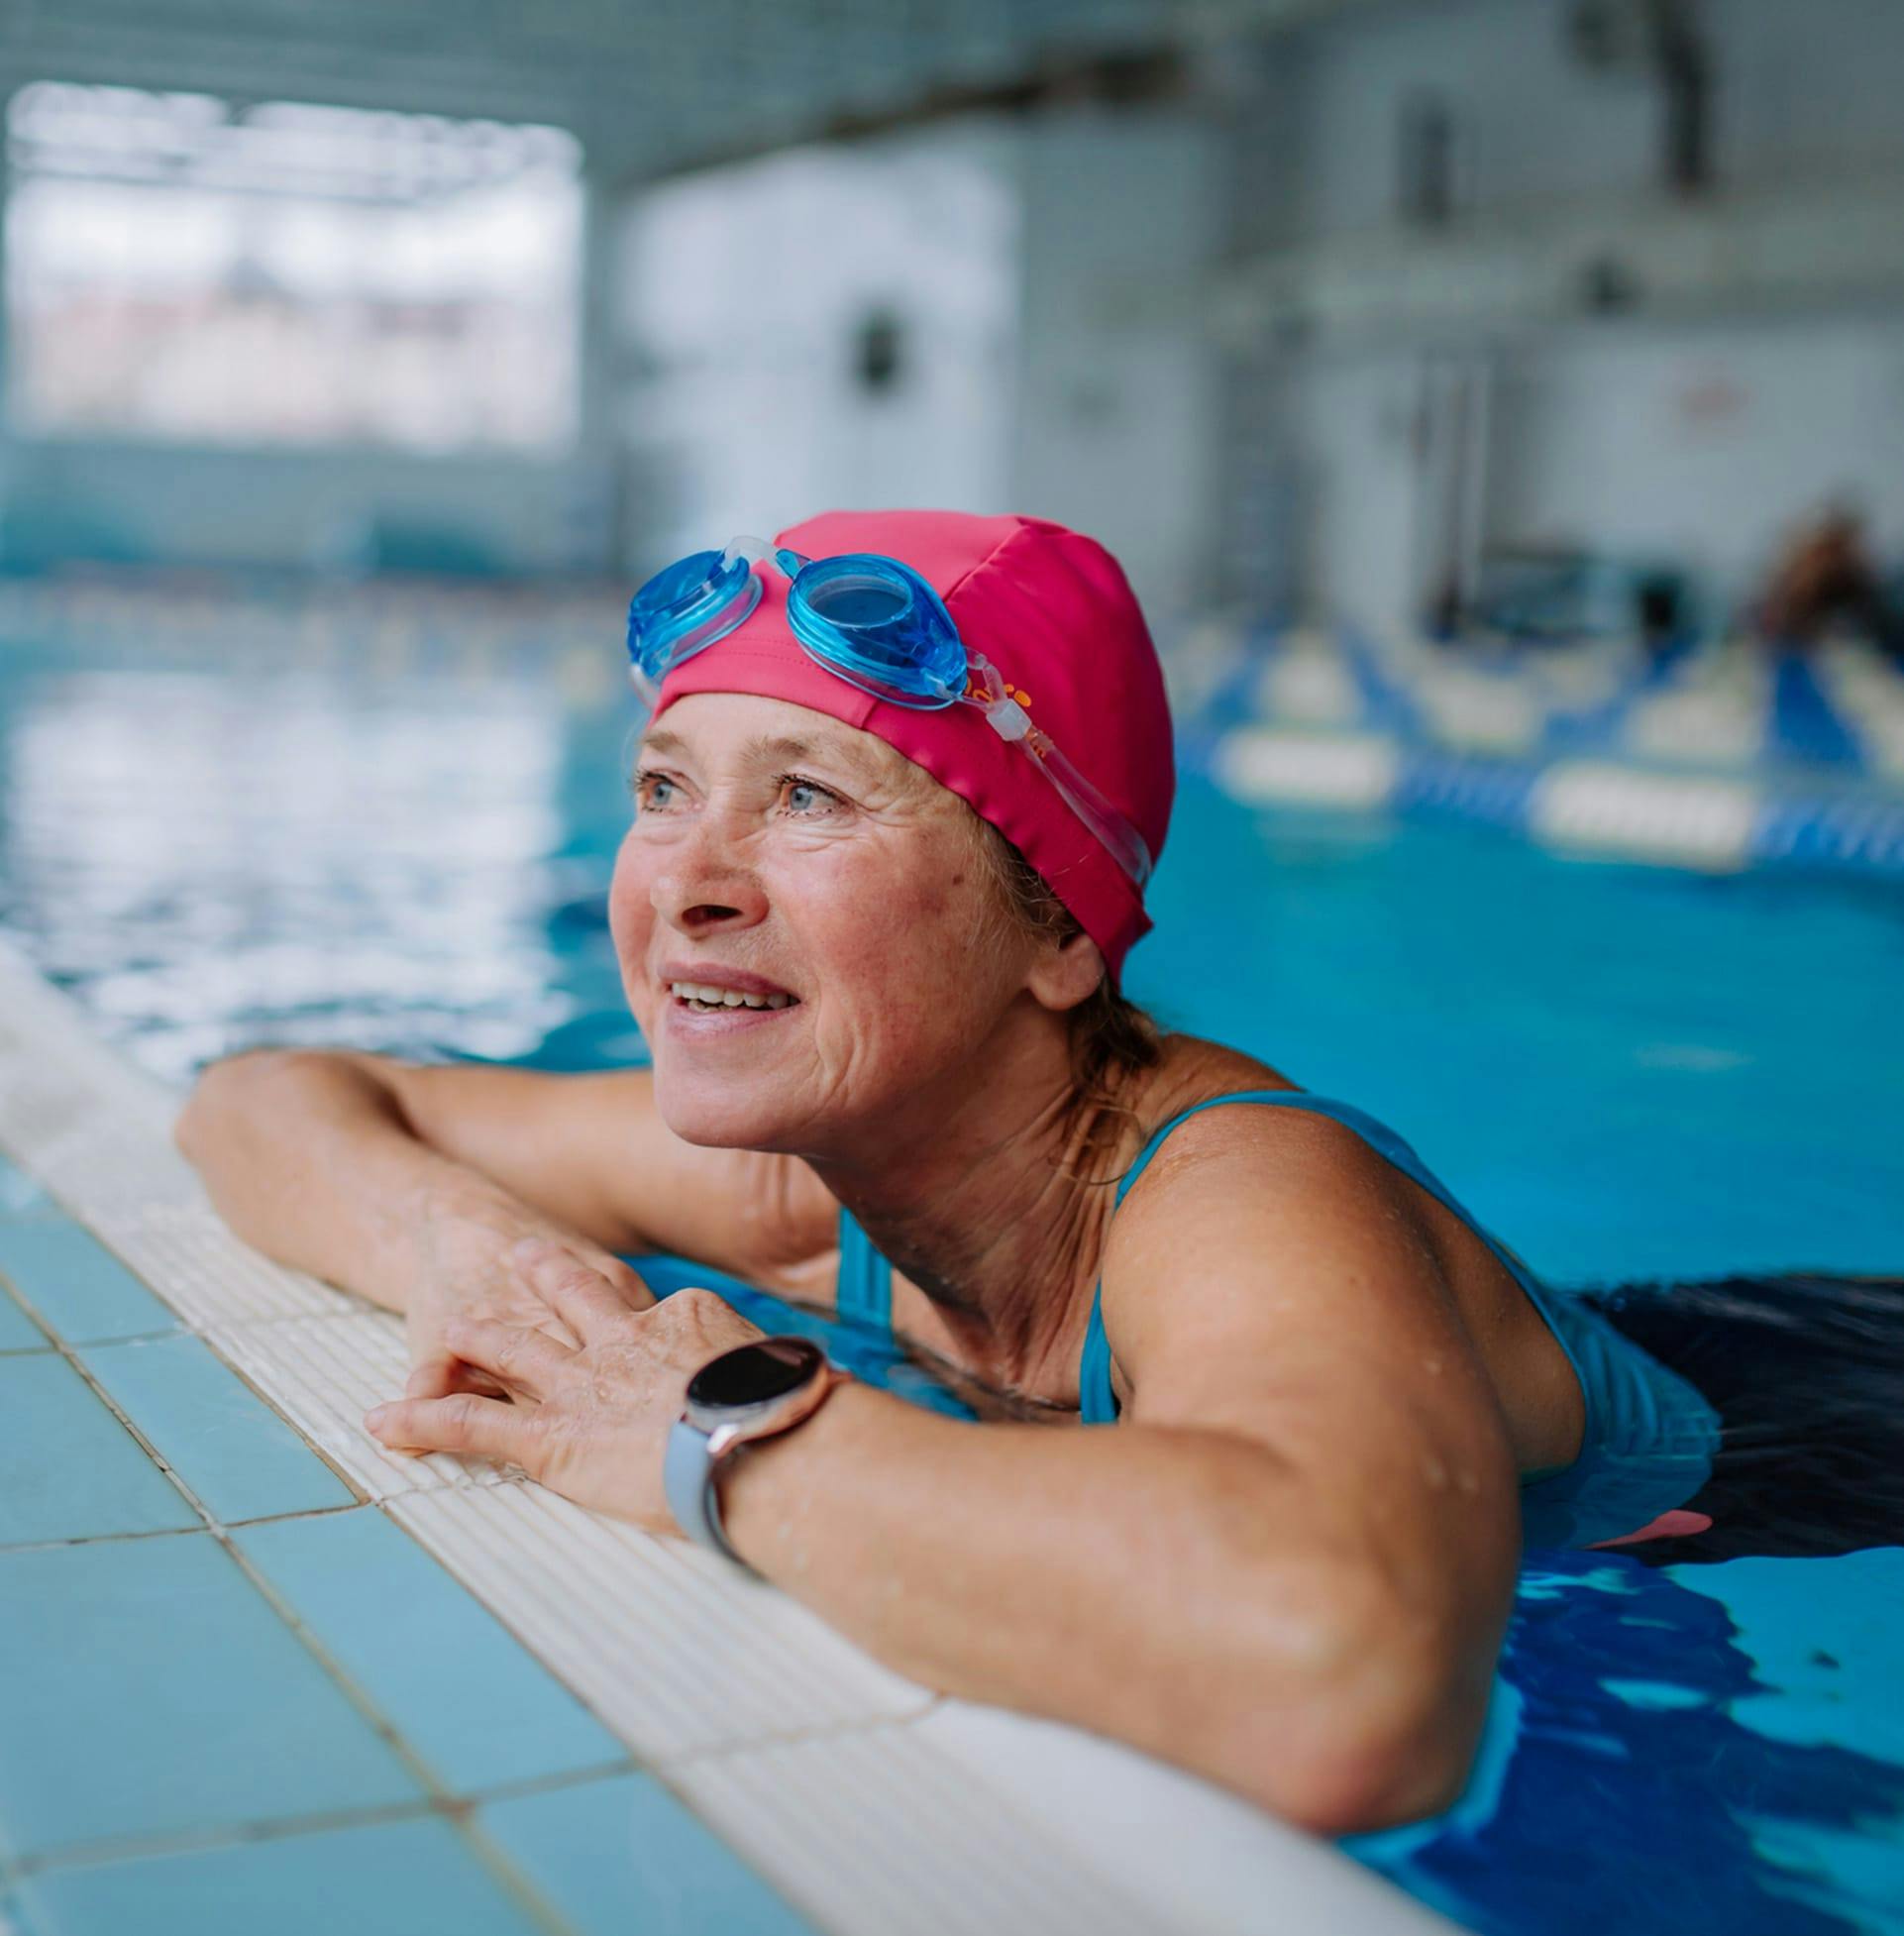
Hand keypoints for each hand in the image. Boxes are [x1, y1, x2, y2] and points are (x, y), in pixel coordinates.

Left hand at [365, 1238, 764, 1528]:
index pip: (662, 1310)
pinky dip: (422, 1421)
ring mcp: (578, 1382)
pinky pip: (470, 1421)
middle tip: (524, 1251)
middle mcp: (621, 1338)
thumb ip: (775, 1376)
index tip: (660, 1324)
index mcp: (683, 1316)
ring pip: (513, 1346)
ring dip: (477, 1335)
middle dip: (546, 1274)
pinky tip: (383, 1421)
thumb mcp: (789, 1376)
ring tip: (448, 1322)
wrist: (755, 1439)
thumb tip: (809, 1389)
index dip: (657, 1318)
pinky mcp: (547, 1434)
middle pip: (575, 1298)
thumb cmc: (788, 1413)